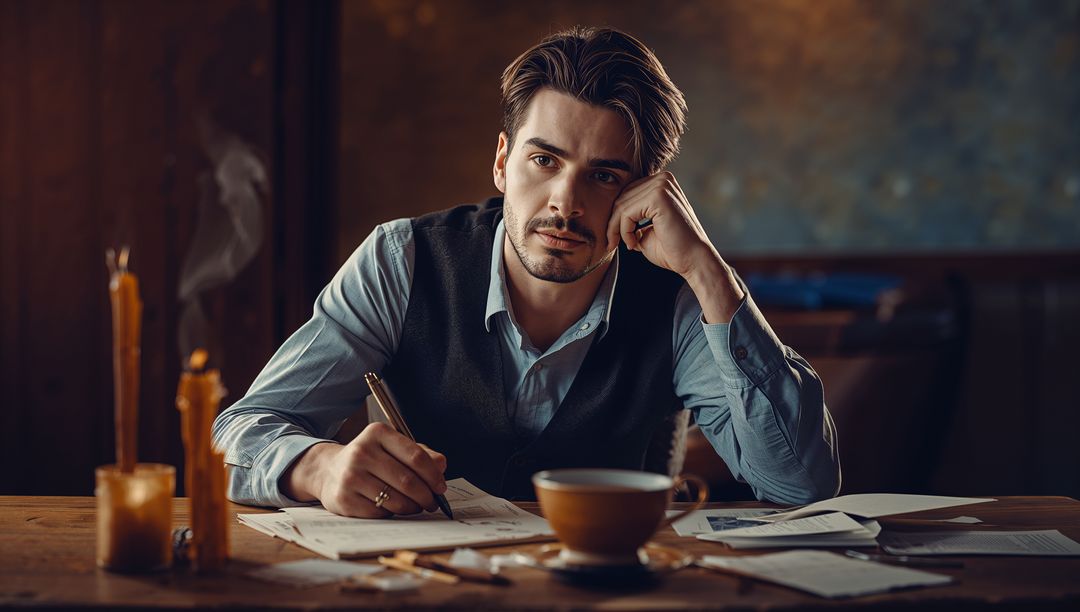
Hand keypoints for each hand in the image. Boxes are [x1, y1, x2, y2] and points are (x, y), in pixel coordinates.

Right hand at [312, 422, 447, 517]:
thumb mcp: (393, 448)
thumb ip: (420, 454)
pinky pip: (379, 512)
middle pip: (407, 481)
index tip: (440, 487)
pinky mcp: (344, 499)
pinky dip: (392, 513)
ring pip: (395, 499)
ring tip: (416, 506)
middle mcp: (362, 452)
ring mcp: (351, 476)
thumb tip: (441, 465)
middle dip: (426, 496)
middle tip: (432, 502)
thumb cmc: (370, 459)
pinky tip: (392, 508)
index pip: (416, 456)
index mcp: (378, 433)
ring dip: (412, 507)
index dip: (433, 475)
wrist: (329, 470)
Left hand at [605, 171, 744, 322]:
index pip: (627, 194)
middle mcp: (662, 178)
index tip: (613, 239)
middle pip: (622, 197)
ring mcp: (661, 185)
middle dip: (613, 223)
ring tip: (629, 245)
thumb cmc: (672, 249)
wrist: (694, 260)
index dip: (616, 217)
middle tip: (612, 244)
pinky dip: (624, 231)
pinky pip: (627, 213)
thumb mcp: (646, 229)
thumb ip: (631, 218)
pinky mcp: (658, 197)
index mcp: (661, 183)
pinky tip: (634, 244)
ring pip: (621, 205)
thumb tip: (608, 216)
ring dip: (618, 229)